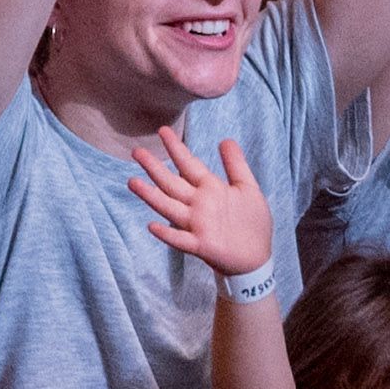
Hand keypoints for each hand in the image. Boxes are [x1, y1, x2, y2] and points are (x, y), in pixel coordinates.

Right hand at [124, 129, 274, 283]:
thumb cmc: (252, 222)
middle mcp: (198, 204)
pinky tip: (152, 226)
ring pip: (169, 207)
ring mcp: (197, 224)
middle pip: (172, 183)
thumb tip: (225, 139)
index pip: (188, 164)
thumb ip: (236, 165)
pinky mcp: (201, 245)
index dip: (176, 148)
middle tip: (136, 152)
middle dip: (154, 168)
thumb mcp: (248, 188)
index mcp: (209, 188)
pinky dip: (167, 233)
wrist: (256, 257)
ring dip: (151, 196)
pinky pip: (180, 239)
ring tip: (133, 182)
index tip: (162, 130)